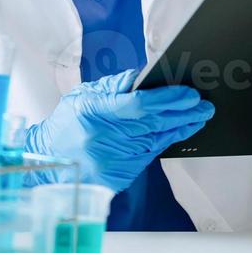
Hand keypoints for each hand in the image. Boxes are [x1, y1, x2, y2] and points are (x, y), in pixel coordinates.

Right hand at [24, 70, 213, 191]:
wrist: (48, 161)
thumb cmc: (65, 125)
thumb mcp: (82, 95)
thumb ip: (113, 86)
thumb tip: (142, 77)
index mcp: (94, 113)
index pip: (137, 105)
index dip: (166, 99)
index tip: (187, 93)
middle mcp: (104, 138)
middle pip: (153, 123)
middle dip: (182, 113)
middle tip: (203, 104)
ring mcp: (112, 160)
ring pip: (155, 140)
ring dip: (181, 127)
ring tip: (200, 115)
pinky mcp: (118, 175)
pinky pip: (149, 155)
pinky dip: (166, 141)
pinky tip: (180, 131)